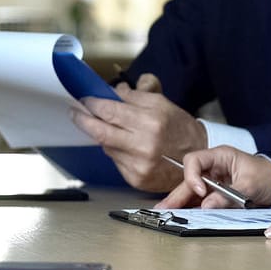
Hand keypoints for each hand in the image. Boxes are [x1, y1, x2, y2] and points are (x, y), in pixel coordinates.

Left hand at [69, 73, 207, 191]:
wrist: (196, 160)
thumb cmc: (180, 129)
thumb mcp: (162, 104)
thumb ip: (134, 96)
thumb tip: (112, 91)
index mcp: (152, 122)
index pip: (110, 111)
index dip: (92, 104)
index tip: (83, 99)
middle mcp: (145, 145)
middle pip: (101, 131)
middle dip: (83, 120)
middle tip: (75, 112)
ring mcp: (139, 164)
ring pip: (105, 146)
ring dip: (99, 134)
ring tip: (99, 124)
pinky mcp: (136, 178)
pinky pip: (114, 160)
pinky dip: (113, 150)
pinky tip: (118, 143)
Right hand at [154, 145, 270, 208]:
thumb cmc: (267, 177)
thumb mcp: (250, 186)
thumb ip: (228, 196)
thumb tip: (207, 206)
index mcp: (220, 157)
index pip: (195, 161)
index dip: (192, 176)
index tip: (200, 190)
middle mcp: (213, 168)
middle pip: (189, 179)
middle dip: (177, 194)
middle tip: (164, 208)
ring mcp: (213, 181)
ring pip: (192, 191)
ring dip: (180, 203)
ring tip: (165, 214)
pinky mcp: (216, 194)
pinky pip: (201, 201)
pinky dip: (192, 208)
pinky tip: (181, 216)